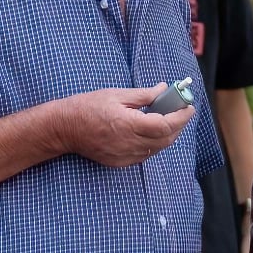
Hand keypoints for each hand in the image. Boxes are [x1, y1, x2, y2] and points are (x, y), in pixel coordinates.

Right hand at [53, 86, 193, 167]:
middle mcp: (129, 143)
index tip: (188, 107)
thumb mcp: (116, 94)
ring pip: (157, 149)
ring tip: (167, 119)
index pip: (165, 125)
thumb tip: (163, 89)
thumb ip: (143, 94)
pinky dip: (154, 144)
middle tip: (180, 111)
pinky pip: (145, 155)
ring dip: (167, 135)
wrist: (64, 128)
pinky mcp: (120, 162)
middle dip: (178, 125)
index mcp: (129, 124)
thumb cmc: (87, 107)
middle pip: (166, 139)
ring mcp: (125, 156)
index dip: (181, 117)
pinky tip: (150, 132)